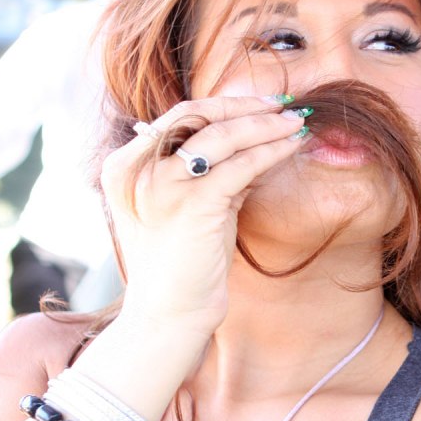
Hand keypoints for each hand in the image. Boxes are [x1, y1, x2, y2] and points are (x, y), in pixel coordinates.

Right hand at [100, 95, 307, 339]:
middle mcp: (135, 169)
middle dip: (245, 107)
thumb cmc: (184, 265)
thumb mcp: (192, 206)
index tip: (260, 104)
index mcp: (125, 166)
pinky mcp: (192, 204)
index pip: (178, 116)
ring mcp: (160, 185)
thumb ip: (213, 171)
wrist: (171, 315)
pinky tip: (291, 147)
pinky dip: (270, 152)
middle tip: (284, 107)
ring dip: (266, 125)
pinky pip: (240, 165)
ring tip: (296, 124)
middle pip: (197, 114)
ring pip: (222, 135)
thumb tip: (256, 138)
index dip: (224, 104)